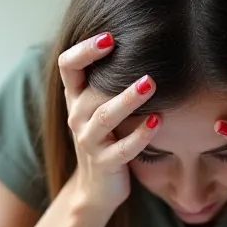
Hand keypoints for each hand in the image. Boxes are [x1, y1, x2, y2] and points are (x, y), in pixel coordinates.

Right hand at [58, 32, 161, 209]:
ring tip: (150, 84)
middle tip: (141, 60)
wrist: (97, 188)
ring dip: (128, 100)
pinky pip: (123, 149)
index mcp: (75, 98)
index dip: (84, 50)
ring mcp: (89, 141)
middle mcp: (77, 117)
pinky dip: (141, 135)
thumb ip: (108, 80)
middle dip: (115, 74)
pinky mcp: (105, 163)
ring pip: (105, 118)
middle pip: (91, 91)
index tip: (110, 38)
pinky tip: (158, 121)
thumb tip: (139, 43)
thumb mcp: (100, 106)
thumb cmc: (106, 137)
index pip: (68, 66)